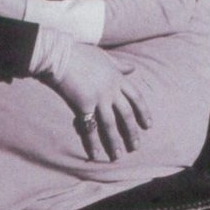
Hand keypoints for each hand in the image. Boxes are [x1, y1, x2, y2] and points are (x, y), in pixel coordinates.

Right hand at [55, 43, 151, 162]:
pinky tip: (95, 154)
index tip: (148, 125)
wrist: (60, 56)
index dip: (143, 112)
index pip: (136, 97)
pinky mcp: (84, 105)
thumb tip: (133, 68)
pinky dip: (92, 142)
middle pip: (126, 114)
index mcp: (117, 77)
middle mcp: (111, 90)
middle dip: (132, 132)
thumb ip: (119, 65)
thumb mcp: (104, 56)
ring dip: (115, 141)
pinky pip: (89, 127)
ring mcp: (99, 98)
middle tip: (136, 147)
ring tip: (118, 155)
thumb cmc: (79, 54)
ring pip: (111, 124)